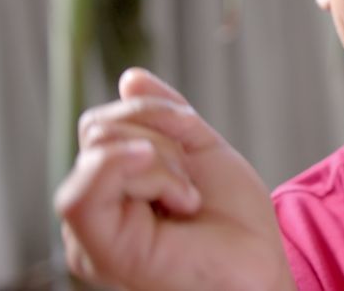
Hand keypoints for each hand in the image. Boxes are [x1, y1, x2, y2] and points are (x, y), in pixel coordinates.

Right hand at [54, 69, 293, 290]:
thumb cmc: (234, 223)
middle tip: (191, 183)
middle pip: (99, 130)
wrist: (259, 266)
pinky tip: (178, 197)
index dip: (152, 112)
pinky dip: (141, 173)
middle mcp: (95, 207)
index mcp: (115, 185)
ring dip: (163, 162)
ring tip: (187, 200)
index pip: (103, 124)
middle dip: (161, 138)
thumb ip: (165, 116)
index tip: (192, 136)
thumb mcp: (201, 152)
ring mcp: (88, 230)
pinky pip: (84, 192)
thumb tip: (130, 78)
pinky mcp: (94, 250)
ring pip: (100, 149)